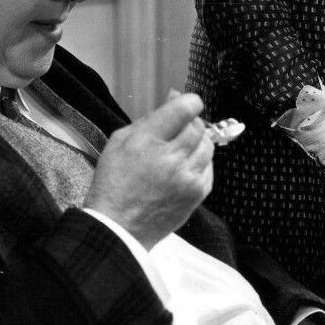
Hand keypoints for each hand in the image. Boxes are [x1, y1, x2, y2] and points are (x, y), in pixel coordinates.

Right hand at [84, 93, 212, 248]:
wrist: (119, 227)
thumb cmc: (114, 183)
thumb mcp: (120, 142)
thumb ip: (149, 118)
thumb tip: (175, 97)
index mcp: (147, 141)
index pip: (184, 110)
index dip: (189, 102)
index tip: (187, 105)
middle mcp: (171, 158)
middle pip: (198, 127)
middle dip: (191, 123)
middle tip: (178, 129)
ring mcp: (187, 178)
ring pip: (208, 146)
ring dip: (197, 142)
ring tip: (180, 150)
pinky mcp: (197, 194)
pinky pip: (210, 167)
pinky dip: (200, 162)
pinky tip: (184, 168)